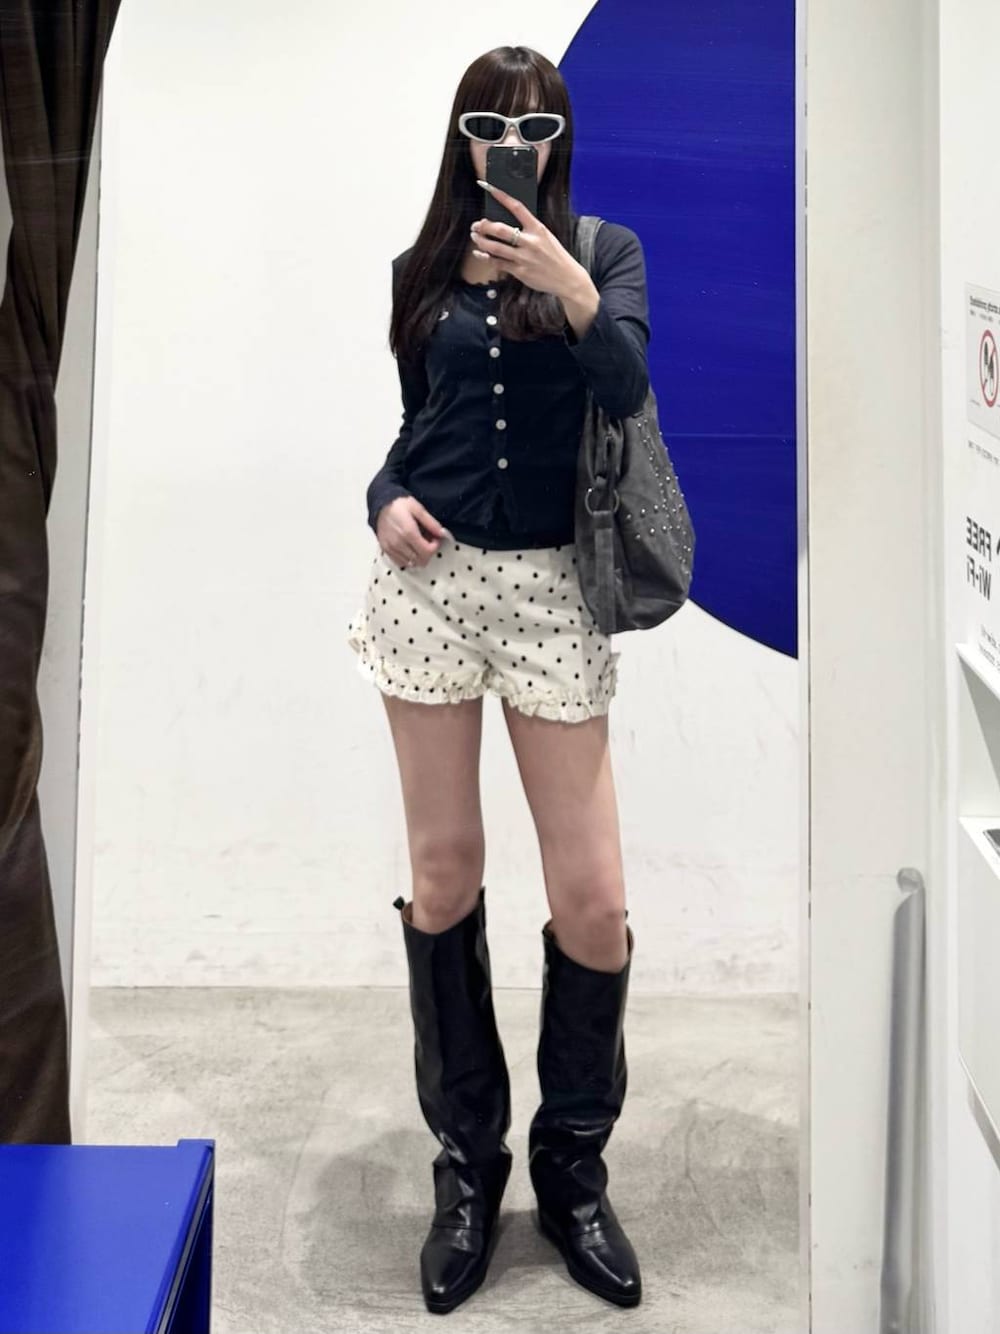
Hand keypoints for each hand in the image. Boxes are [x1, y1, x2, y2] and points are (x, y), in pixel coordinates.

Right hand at [376, 496, 451, 569]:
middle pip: (420, 560)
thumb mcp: (418, 508)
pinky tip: (410, 549)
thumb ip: (431, 522)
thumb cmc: (399, 505)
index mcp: (409, 533)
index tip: (435, 539)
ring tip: (418, 545)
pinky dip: (408, 559)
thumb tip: (442, 534)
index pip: (427, 551)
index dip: (435, 547)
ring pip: (411, 563)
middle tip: (428, 542)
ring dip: (418, 557)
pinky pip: (400, 563)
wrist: (380, 505)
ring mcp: (391, 548)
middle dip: (428, 553)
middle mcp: (399, 543)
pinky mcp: (385, 550)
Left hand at [470, 181, 591, 302]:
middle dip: (484, 226)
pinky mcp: (520, 271)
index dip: (501, 196)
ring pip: (495, 247)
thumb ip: (529, 230)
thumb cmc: (555, 256)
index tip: (488, 188)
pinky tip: (479, 254)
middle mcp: (530, 242)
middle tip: (476, 224)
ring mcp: (524, 257)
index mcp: (538, 229)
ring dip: (481, 241)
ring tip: (475, 237)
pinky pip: (498, 263)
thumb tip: (507, 224)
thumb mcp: (546, 237)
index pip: (517, 207)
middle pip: (500, 229)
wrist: (567, 278)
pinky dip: (486, 258)